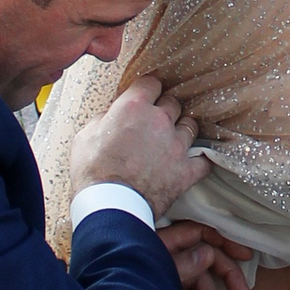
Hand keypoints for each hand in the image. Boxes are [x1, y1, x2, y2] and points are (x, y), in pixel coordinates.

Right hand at [70, 74, 208, 216]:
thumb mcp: (85, 136)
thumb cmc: (92, 172)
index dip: (147, 89)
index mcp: (133, 107)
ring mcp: (176, 145)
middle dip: (164, 110)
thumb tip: (112, 116)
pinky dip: (200, 160)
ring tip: (172, 140)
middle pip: (173, 103)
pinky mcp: (186, 170)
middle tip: (154, 122)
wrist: (109, 206)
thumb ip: (103, 119)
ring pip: (190, 126)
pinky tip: (195, 161)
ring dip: (181, 130)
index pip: (151, 83)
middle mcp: (159, 121)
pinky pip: (204, 160)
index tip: (145, 96)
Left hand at [158, 218, 255, 289]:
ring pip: (195, 288)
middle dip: (226, 282)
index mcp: (166, 243)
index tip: (247, 257)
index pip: (203, 234)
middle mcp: (167, 258)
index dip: (226, 243)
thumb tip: (207, 254)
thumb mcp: (159, 273)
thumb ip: (185, 264)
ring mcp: (163, 278)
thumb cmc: (128, 285)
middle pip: (205, 263)